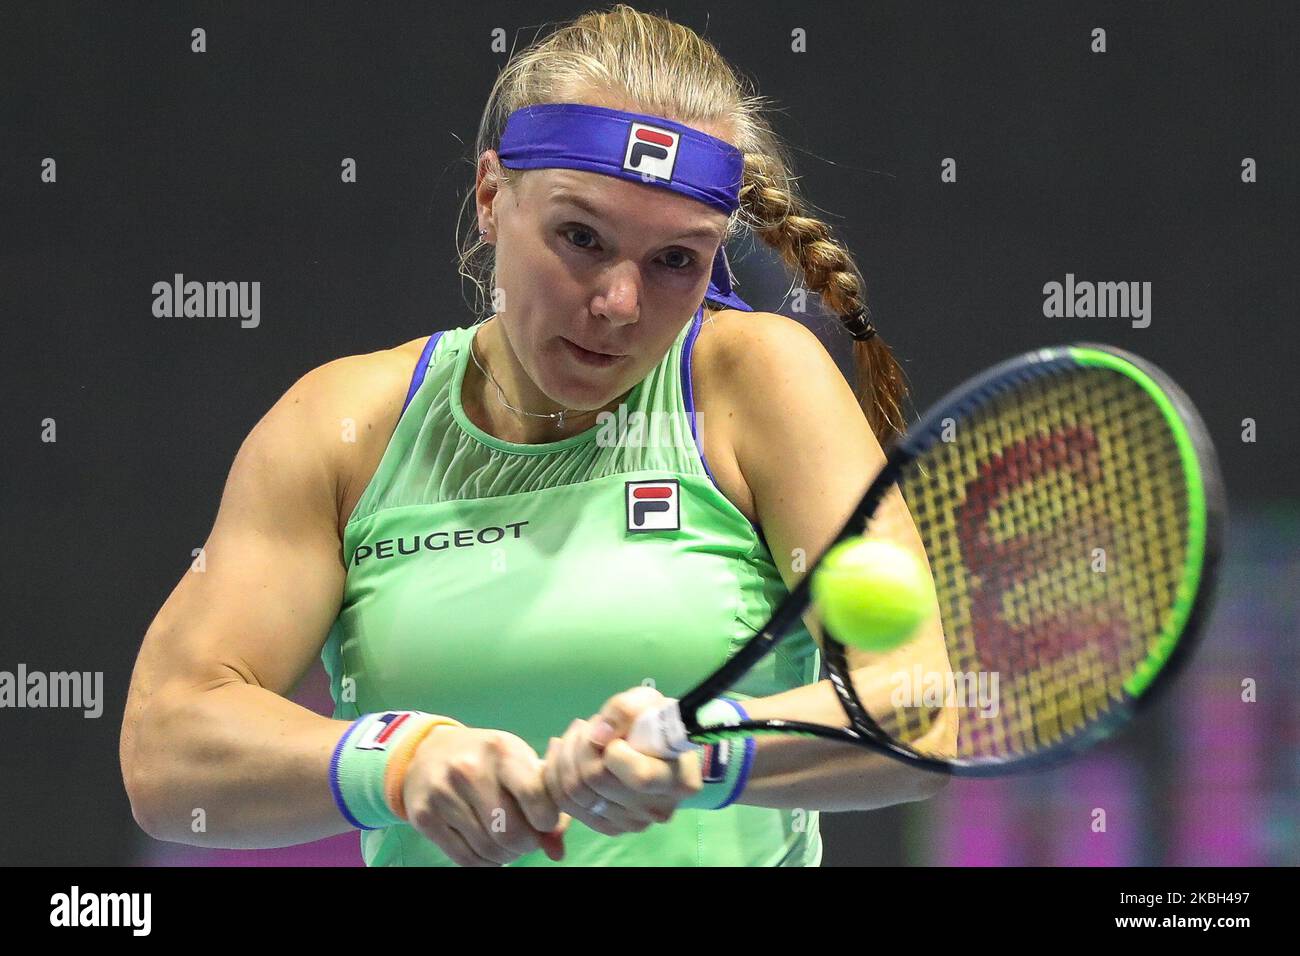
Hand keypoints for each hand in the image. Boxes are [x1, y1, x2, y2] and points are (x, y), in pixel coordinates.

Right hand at [401, 725, 570, 865]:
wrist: (430, 751)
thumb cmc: (488, 759)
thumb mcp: (519, 764)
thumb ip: (546, 802)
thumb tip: (557, 852)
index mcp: (501, 750)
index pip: (534, 795)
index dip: (546, 820)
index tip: (543, 821)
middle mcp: (469, 769)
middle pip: (511, 832)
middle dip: (526, 845)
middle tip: (526, 840)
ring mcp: (443, 793)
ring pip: (488, 849)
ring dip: (506, 855)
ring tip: (508, 844)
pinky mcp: (424, 816)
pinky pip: (464, 859)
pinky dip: (484, 863)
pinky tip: (488, 851)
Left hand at [543, 686, 701, 836]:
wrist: (655, 745)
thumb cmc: (655, 721)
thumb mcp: (646, 701)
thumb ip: (625, 710)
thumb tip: (598, 736)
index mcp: (678, 780)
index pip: (639, 776)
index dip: (614, 750)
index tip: (615, 735)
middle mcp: (658, 809)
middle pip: (597, 782)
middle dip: (582, 745)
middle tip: (587, 725)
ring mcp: (633, 823)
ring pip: (575, 793)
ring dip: (566, 756)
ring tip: (577, 735)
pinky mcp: (609, 827)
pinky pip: (566, 805)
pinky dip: (557, 775)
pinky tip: (566, 754)